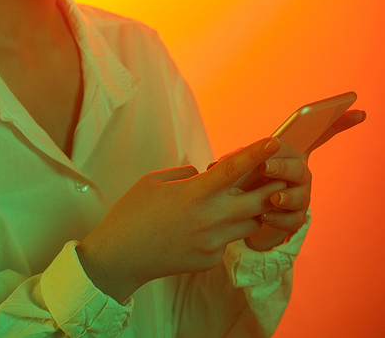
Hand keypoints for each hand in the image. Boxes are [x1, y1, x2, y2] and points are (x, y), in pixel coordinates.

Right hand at [77, 137, 285, 302]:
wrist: (120, 257)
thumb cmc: (133, 212)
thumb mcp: (154, 180)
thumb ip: (185, 174)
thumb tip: (203, 174)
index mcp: (195, 193)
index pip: (233, 169)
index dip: (256, 154)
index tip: (274, 141)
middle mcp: (210, 219)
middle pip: (258, 202)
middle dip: (272, 187)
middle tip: (281, 174)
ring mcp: (212, 243)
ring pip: (250, 224)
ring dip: (253, 210)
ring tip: (247, 198)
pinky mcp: (210, 260)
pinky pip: (228, 241)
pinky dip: (226, 230)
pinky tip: (206, 227)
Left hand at [244, 108, 366, 250]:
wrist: (240, 212)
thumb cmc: (244, 179)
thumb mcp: (241, 163)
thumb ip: (240, 157)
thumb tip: (231, 159)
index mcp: (292, 152)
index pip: (320, 135)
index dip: (339, 123)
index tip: (358, 112)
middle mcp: (301, 173)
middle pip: (299, 168)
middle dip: (282, 167)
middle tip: (264, 168)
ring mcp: (301, 196)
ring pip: (300, 196)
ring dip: (285, 196)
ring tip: (271, 198)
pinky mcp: (295, 218)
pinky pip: (292, 220)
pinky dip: (277, 218)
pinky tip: (264, 215)